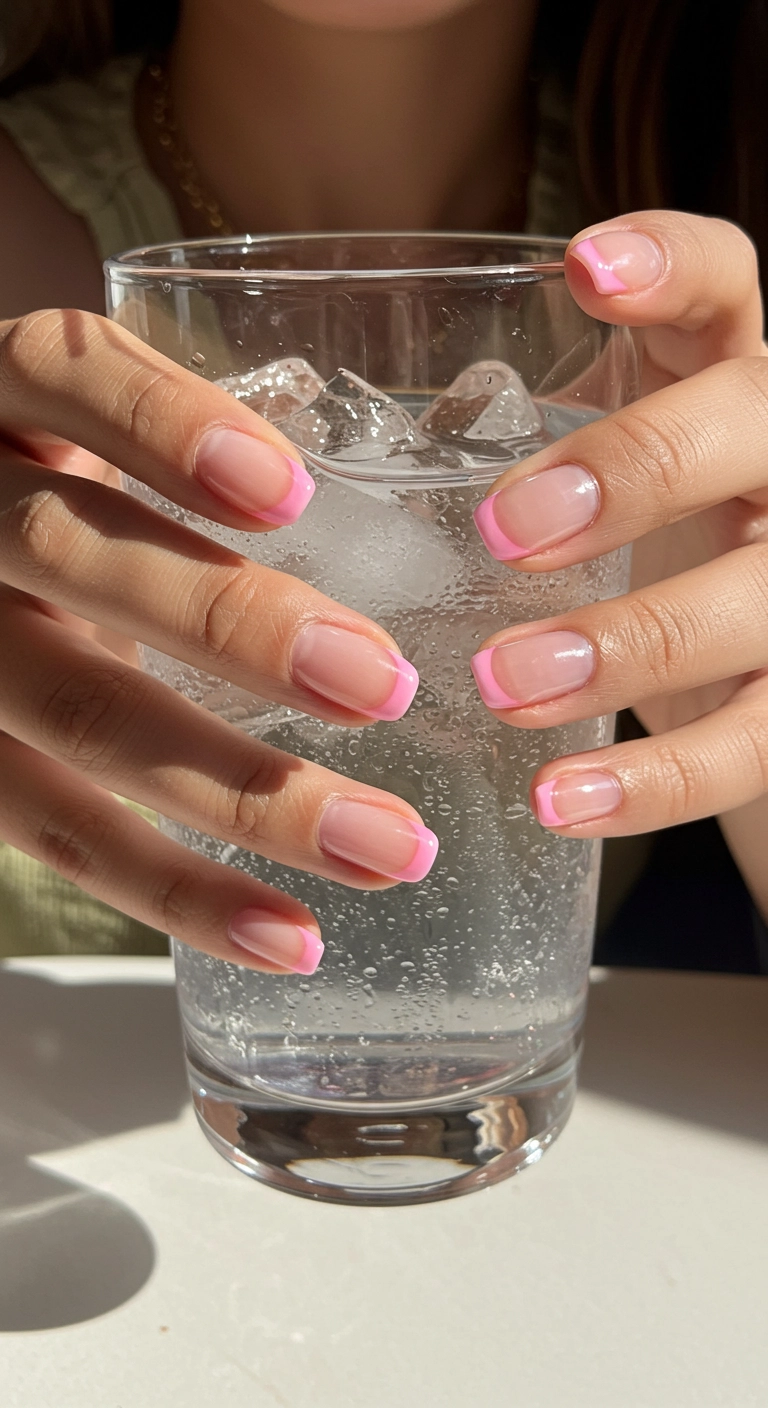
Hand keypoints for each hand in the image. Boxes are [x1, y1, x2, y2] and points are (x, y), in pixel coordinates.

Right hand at [0, 310, 436, 972]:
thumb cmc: (48, 485)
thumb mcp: (85, 431)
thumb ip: (180, 441)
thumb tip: (403, 493)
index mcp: (3, 400)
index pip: (65, 377)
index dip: (166, 427)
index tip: (289, 492)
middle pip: (70, 557)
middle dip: (230, 625)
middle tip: (380, 687)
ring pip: (76, 714)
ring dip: (238, 792)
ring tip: (383, 848)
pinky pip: (58, 836)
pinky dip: (179, 893)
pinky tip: (288, 934)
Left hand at [470, 212, 767, 899]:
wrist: (731, 660)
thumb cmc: (615, 534)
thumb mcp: (567, 463)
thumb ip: (478, 443)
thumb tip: (265, 452)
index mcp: (713, 374)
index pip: (726, 280)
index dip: (669, 265)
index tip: (580, 268)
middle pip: (752, 426)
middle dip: (634, 471)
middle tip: (506, 529)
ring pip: (754, 600)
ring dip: (628, 642)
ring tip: (506, 684)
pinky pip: (746, 746)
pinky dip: (653, 783)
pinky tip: (558, 800)